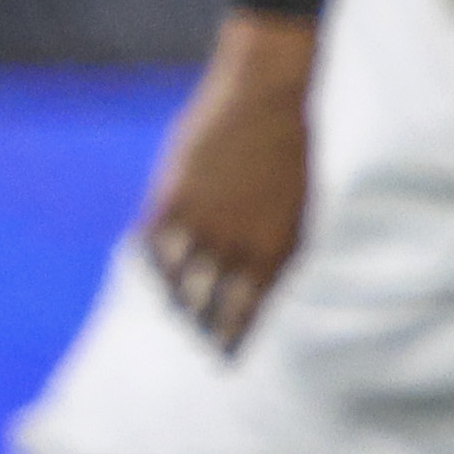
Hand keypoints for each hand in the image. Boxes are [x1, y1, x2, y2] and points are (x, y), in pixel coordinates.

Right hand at [134, 17, 319, 352]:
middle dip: (200, 327)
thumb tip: (266, 284)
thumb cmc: (296, 149)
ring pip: (177, 280)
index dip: (232, 338)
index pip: (247, 313)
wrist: (266, 95)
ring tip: (174, 312)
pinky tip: (152, 268)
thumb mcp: (301, 208)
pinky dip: (152, 259)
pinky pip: (154, 244)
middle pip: (207, 305)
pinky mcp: (171, 198)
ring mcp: (199, 224)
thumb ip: (281, 248)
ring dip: (174, 298)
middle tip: (194, 342)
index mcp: (276, 252)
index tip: (225, 359)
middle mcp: (235, 247)